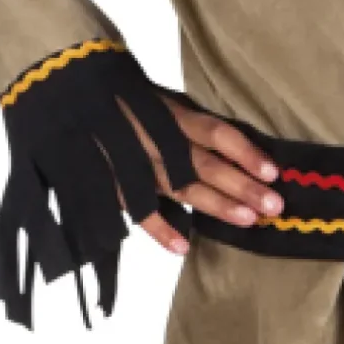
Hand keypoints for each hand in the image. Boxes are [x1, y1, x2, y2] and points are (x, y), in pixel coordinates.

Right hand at [112, 92, 283, 256]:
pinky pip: (137, 209)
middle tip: (274, 206)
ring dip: (214, 206)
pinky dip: (159, 229)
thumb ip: (185, 120)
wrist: (69, 96)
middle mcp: (156, 138)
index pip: (214, 132)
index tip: (273, 172)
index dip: (244, 152)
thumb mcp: (155, 96)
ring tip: (246, 220)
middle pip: (205, 164)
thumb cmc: (120, 96)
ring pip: (179, 187)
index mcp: (169, 114)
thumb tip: (229, 146)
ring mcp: (134, 162)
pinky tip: (183, 247)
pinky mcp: (112, 181)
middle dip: (241, 186)